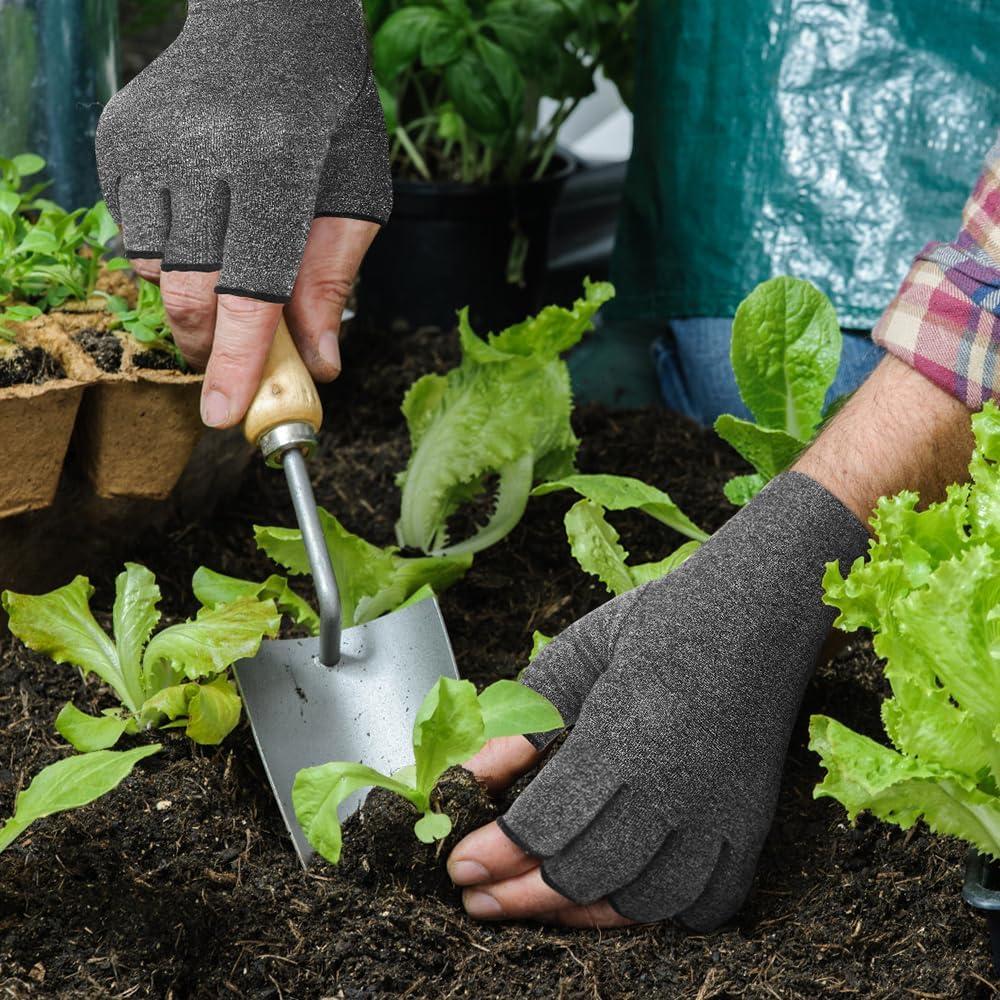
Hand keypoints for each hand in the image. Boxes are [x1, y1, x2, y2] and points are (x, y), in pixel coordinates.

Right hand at [94, 0, 390, 426]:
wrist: (270, 17)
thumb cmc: (327, 115)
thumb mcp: (355, 196)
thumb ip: (332, 283)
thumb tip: (322, 366)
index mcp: (279, 169)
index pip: (253, 290)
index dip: (238, 361)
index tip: (222, 416)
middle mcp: (206, 153)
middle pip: (192, 293)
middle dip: (208, 344)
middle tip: (226, 358)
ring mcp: (153, 142)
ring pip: (155, 270)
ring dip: (191, 292)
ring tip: (227, 252)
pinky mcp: (118, 137)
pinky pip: (131, 232)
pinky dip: (165, 250)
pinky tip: (201, 213)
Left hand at [448, 472, 868, 929]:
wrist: (757, 613)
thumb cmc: (658, 625)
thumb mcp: (578, 655)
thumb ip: (523, 721)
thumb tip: (467, 777)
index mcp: (624, 735)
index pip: (546, 824)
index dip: (494, 854)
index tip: (457, 865)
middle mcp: (676, 786)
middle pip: (587, 875)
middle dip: (519, 896)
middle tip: (478, 896)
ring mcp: (720, 813)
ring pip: (644, 902)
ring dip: (582, 913)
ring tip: (537, 900)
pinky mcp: (751, 824)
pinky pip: (708, 904)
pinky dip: (661, 914)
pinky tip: (621, 897)